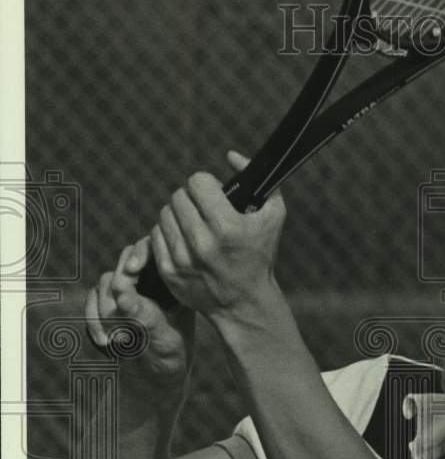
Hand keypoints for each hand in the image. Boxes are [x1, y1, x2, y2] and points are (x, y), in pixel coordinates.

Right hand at [85, 236, 195, 389]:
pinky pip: (91, 301)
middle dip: (119, 288)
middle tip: (120, 315)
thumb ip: (144, 314)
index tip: (132, 270)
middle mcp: (150, 279)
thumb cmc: (170, 356)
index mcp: (171, 280)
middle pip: (124, 262)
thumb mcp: (163, 337)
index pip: (153, 249)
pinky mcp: (107, 303)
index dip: (140, 253)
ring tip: (119, 340)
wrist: (156, 378)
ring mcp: (126, 290)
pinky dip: (94, 321)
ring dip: (107, 310)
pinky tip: (105, 343)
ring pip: (105, 282)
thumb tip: (120, 292)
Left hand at [150, 151, 286, 320]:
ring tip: (193, 223)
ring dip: (178, 214)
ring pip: (164, 213)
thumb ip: (257, 179)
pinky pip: (156, 235)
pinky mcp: (169, 271)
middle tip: (203, 208)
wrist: (244, 303)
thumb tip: (230, 155)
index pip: (197, 182)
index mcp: (228, 227)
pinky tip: (184, 239)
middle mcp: (203, 243)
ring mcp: (183, 259)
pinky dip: (168, 233)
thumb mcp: (273, 216)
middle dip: (192, 197)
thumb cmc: (260, 255)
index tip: (212, 193)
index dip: (206, 184)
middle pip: (179, 195)